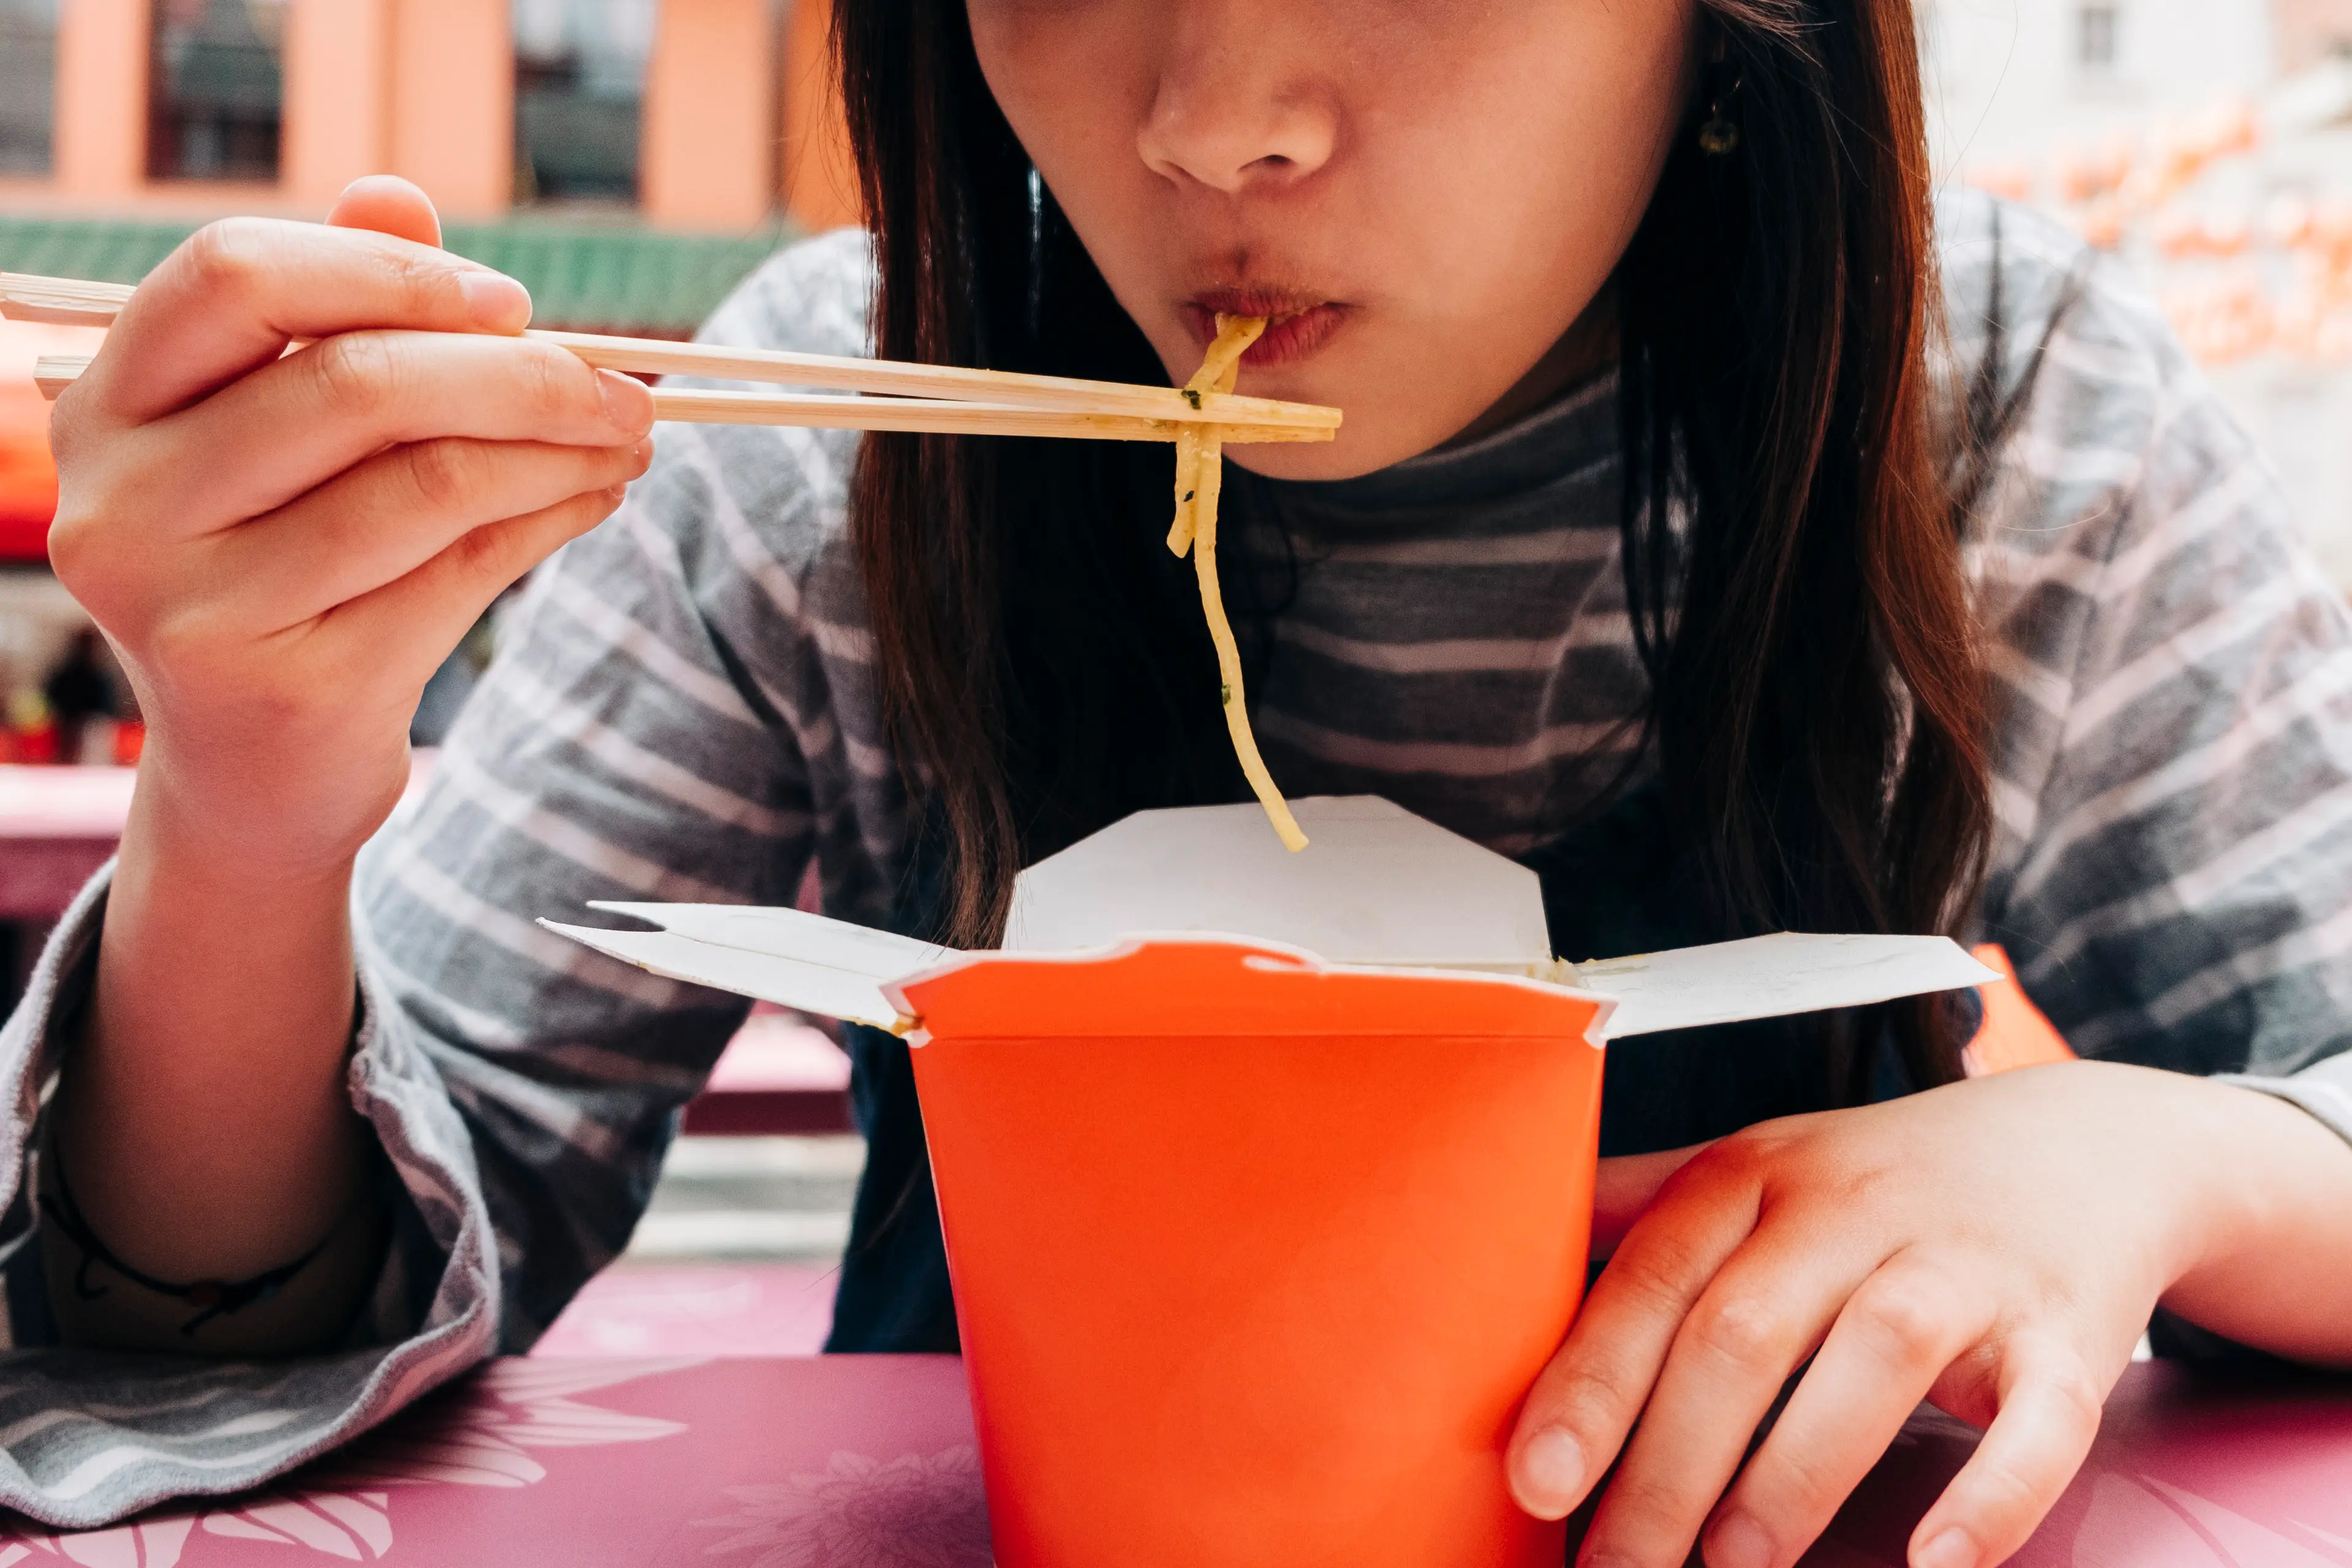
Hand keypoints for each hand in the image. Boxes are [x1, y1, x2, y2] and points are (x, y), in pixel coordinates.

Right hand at [47, 176, 653, 880]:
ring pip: (428, 484)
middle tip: (619, 386)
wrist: (257, 771)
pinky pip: (462, 575)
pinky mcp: (289, 687)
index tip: (510, 302)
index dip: (391, 272)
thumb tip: (400, 192)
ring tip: (628, 437)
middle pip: (356, 383)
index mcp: (109, 404)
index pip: (236, 275)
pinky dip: (551, 521)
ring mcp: (195, 605)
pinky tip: (596, 497)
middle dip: (519, 375)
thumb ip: (335, 310)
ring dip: (558, 451)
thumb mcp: (285, 432)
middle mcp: (124, 501)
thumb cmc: (281, 564)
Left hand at [1505, 1060, 2273, 1567]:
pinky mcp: (2066, 1332)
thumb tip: (1504, 1252)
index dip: (1591, 1381)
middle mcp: (1853, 1209)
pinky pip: (2040, 1415)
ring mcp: (1966, 1267)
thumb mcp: (1758, 1163)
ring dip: (1795, 1475)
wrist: (2089, 1143)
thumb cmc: (1887, 1176)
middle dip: (1668, 1464)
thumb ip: (1642, 1207)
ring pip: (1874, 1360)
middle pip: (1745, 1333)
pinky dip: (1992, 1493)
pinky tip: (1938, 1563)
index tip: (1536, 1478)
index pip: (1656, 1278)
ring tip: (1734, 1567)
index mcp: (1756, 1176)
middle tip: (1616, 1564)